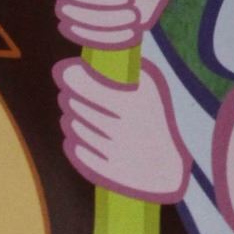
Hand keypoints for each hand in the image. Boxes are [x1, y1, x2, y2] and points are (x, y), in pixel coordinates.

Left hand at [54, 57, 190, 202]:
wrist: (165, 167)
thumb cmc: (152, 117)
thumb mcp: (148, 87)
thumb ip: (122, 70)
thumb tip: (83, 62)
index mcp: (135, 101)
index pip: (82, 83)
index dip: (70, 76)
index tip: (68, 74)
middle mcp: (125, 127)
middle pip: (74, 104)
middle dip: (70, 98)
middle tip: (73, 96)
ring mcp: (116, 151)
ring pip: (73, 126)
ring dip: (72, 119)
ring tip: (82, 117)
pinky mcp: (107, 171)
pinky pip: (75, 149)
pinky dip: (76, 142)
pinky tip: (85, 137)